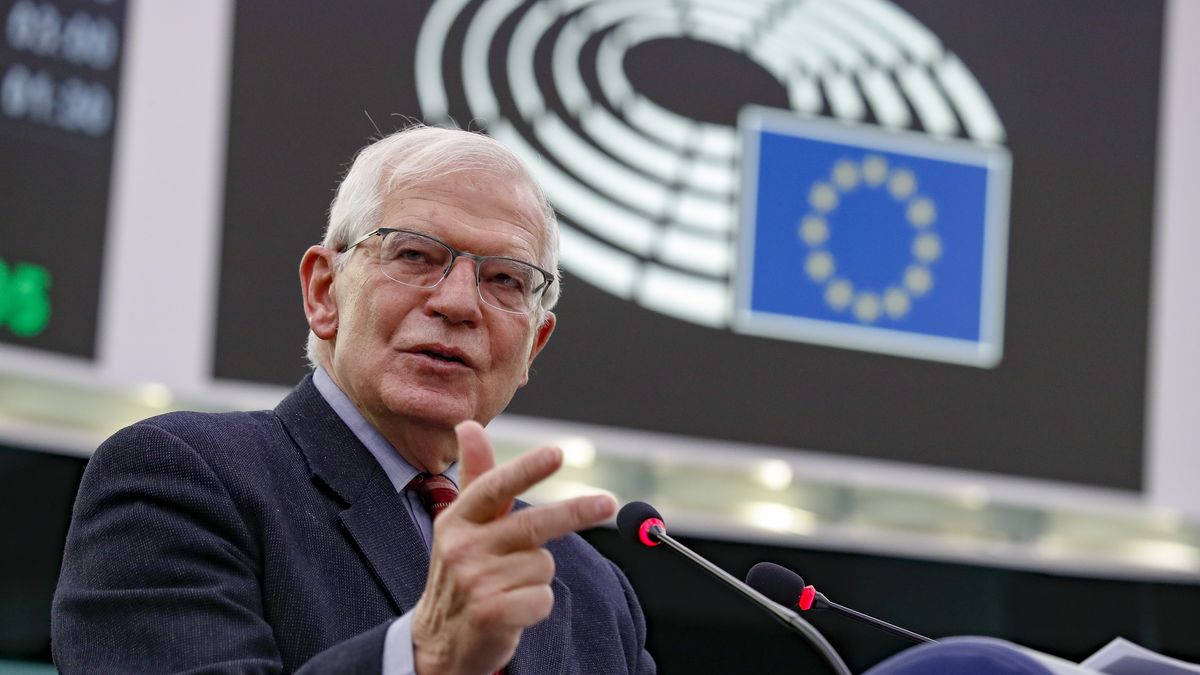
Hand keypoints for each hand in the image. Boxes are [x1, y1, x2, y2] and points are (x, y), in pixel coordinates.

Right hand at [411, 421, 616, 674]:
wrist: (439, 641)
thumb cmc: (460, 574)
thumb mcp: (461, 525)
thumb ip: (476, 477)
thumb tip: (470, 425)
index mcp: (456, 519)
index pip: (495, 487)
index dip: (527, 469)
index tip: (556, 453)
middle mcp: (462, 547)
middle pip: (533, 524)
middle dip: (574, 512)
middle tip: (606, 503)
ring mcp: (474, 582)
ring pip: (543, 565)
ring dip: (538, 577)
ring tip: (510, 588)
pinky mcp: (490, 614)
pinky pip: (543, 598)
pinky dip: (538, 605)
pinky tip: (513, 610)